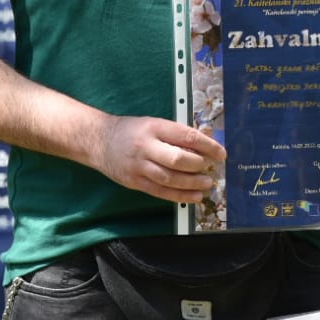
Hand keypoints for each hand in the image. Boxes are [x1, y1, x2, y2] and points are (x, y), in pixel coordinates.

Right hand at [93, 113, 225, 204]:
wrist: (99, 141)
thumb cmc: (131, 130)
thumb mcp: (154, 123)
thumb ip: (177, 133)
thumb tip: (206, 140)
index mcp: (154, 127)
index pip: (186, 136)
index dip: (207, 146)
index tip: (220, 153)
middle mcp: (146, 147)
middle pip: (177, 159)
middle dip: (198, 165)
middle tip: (210, 168)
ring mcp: (139, 166)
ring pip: (170, 178)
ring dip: (192, 183)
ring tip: (207, 184)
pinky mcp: (135, 182)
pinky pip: (161, 192)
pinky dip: (180, 196)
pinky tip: (194, 196)